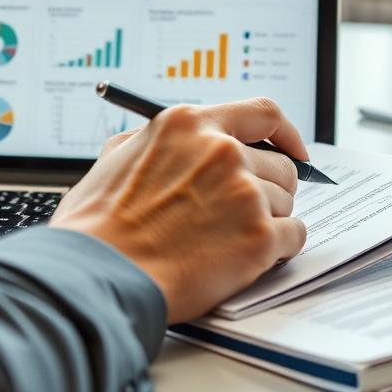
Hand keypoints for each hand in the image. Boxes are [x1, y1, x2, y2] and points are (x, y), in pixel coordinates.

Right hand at [50, 99, 308, 322]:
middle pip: (280, 165)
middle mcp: (221, 150)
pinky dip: (278, 249)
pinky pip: (293, 236)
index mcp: (188, 124)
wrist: (97, 277)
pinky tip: (247, 257)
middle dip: (270, 189)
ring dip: (267, 221)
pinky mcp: (257, 237)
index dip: (286, 134)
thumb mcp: (115, 158)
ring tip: (227, 241)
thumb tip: (177, 147)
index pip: (262, 114)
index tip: (295, 151)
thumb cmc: (97, 227)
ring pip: (287, 203)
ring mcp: (243, 193)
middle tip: (246, 213)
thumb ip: (156, 142)